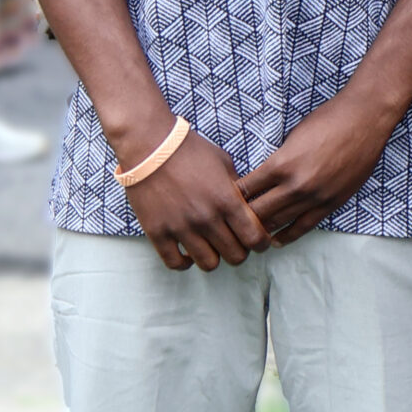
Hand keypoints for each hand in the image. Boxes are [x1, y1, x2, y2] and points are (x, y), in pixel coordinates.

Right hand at [118, 121, 269, 271]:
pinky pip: (175, 263)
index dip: (261, 243)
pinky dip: (186, 262)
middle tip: (236, 243)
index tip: (259, 241)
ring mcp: (181, 228)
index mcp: (227, 200)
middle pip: (235, 256)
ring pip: (208, 264)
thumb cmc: (191, 151)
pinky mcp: (157, 233)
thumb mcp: (225, 164)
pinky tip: (189, 252)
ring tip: (213, 247)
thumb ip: (238, 188)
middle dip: (241, 252)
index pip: (254, 237)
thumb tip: (248, 207)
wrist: (151, 147)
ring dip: (215, 258)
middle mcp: (206, 218)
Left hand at [235, 88, 398, 245]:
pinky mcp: (332, 202)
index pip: (245, 191)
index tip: (224, 203)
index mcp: (281, 164)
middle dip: (241, 219)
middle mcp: (295, 185)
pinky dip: (287, 235)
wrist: (366, 118)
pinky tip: (276, 239)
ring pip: (278, 223)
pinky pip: (304, 226)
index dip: (232, 198)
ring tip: (249, 235)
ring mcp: (315, 196)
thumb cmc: (329, 119)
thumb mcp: (293, 136)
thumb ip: (277, 161)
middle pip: (257, 213)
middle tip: (231, 225)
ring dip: (262, 230)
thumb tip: (261, 179)